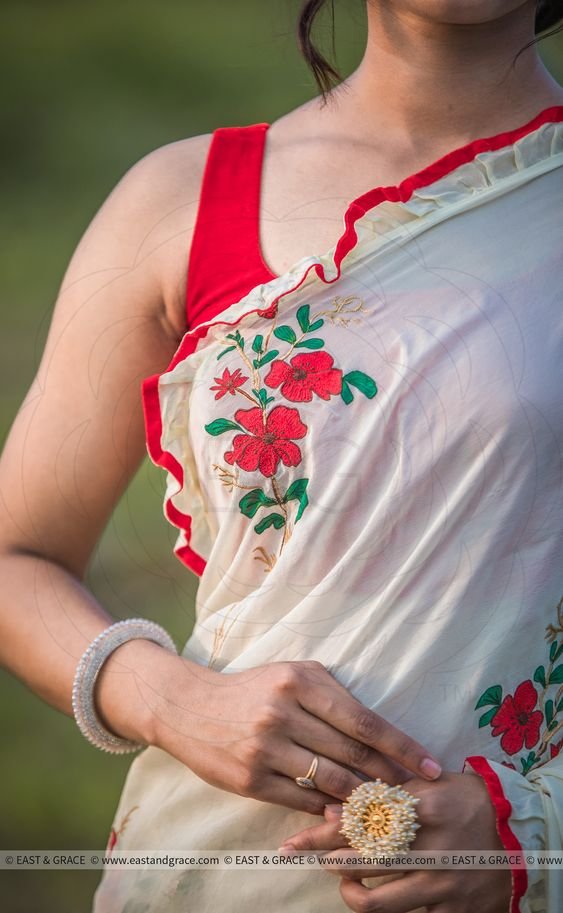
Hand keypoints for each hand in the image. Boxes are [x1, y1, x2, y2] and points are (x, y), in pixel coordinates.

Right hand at [137, 652, 441, 814]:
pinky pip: (302, 800)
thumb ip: (334, 697)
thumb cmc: (253, 689)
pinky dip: (328, 810)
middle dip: (390, 778)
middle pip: (352, 755)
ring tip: (388, 808)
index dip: (402, 747)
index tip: (431, 766)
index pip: (364, 721)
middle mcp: (284, 712)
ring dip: (364, 799)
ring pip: (331, 782)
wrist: (189, 707)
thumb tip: (379, 738)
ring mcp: (266, 748)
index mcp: (300, 681)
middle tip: (417, 795)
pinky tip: (346, 815)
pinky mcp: (251, 779)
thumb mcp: (293, 675)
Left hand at [279, 770, 512, 911]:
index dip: (324, 832)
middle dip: (327, 860)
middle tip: (304, 857)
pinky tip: (371, 897)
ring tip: (342, 880)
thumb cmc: (466, 800)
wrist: (520, 835)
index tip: (295, 839)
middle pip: (363, 859)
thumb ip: (382, 794)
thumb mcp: (429, 783)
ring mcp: (442, 884)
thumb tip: (331, 806)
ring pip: (378, 899)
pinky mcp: (452, 911)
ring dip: (350, 891)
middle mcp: (432, 847)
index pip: (363, 820)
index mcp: (426, 807)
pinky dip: (383, 909)